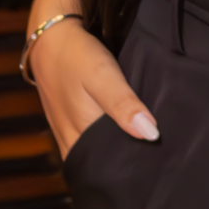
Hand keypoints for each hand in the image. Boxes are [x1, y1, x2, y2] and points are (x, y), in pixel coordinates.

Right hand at [29, 14, 159, 159]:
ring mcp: (68, 134)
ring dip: (116, 151)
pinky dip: (106, 139)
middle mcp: (71, 143)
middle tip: (158, 159)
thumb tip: (150, 135)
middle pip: (102, 165)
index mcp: (79, 140)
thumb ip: (124, 106)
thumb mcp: (102, 76)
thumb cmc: (76, 57)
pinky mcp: (68, 123)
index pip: (109, 170)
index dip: (132, 170)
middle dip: (126, 163)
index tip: (158, 168)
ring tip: (146, 147)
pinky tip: (123, 131)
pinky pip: (89, 141)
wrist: (49, 37)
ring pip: (96, 154)